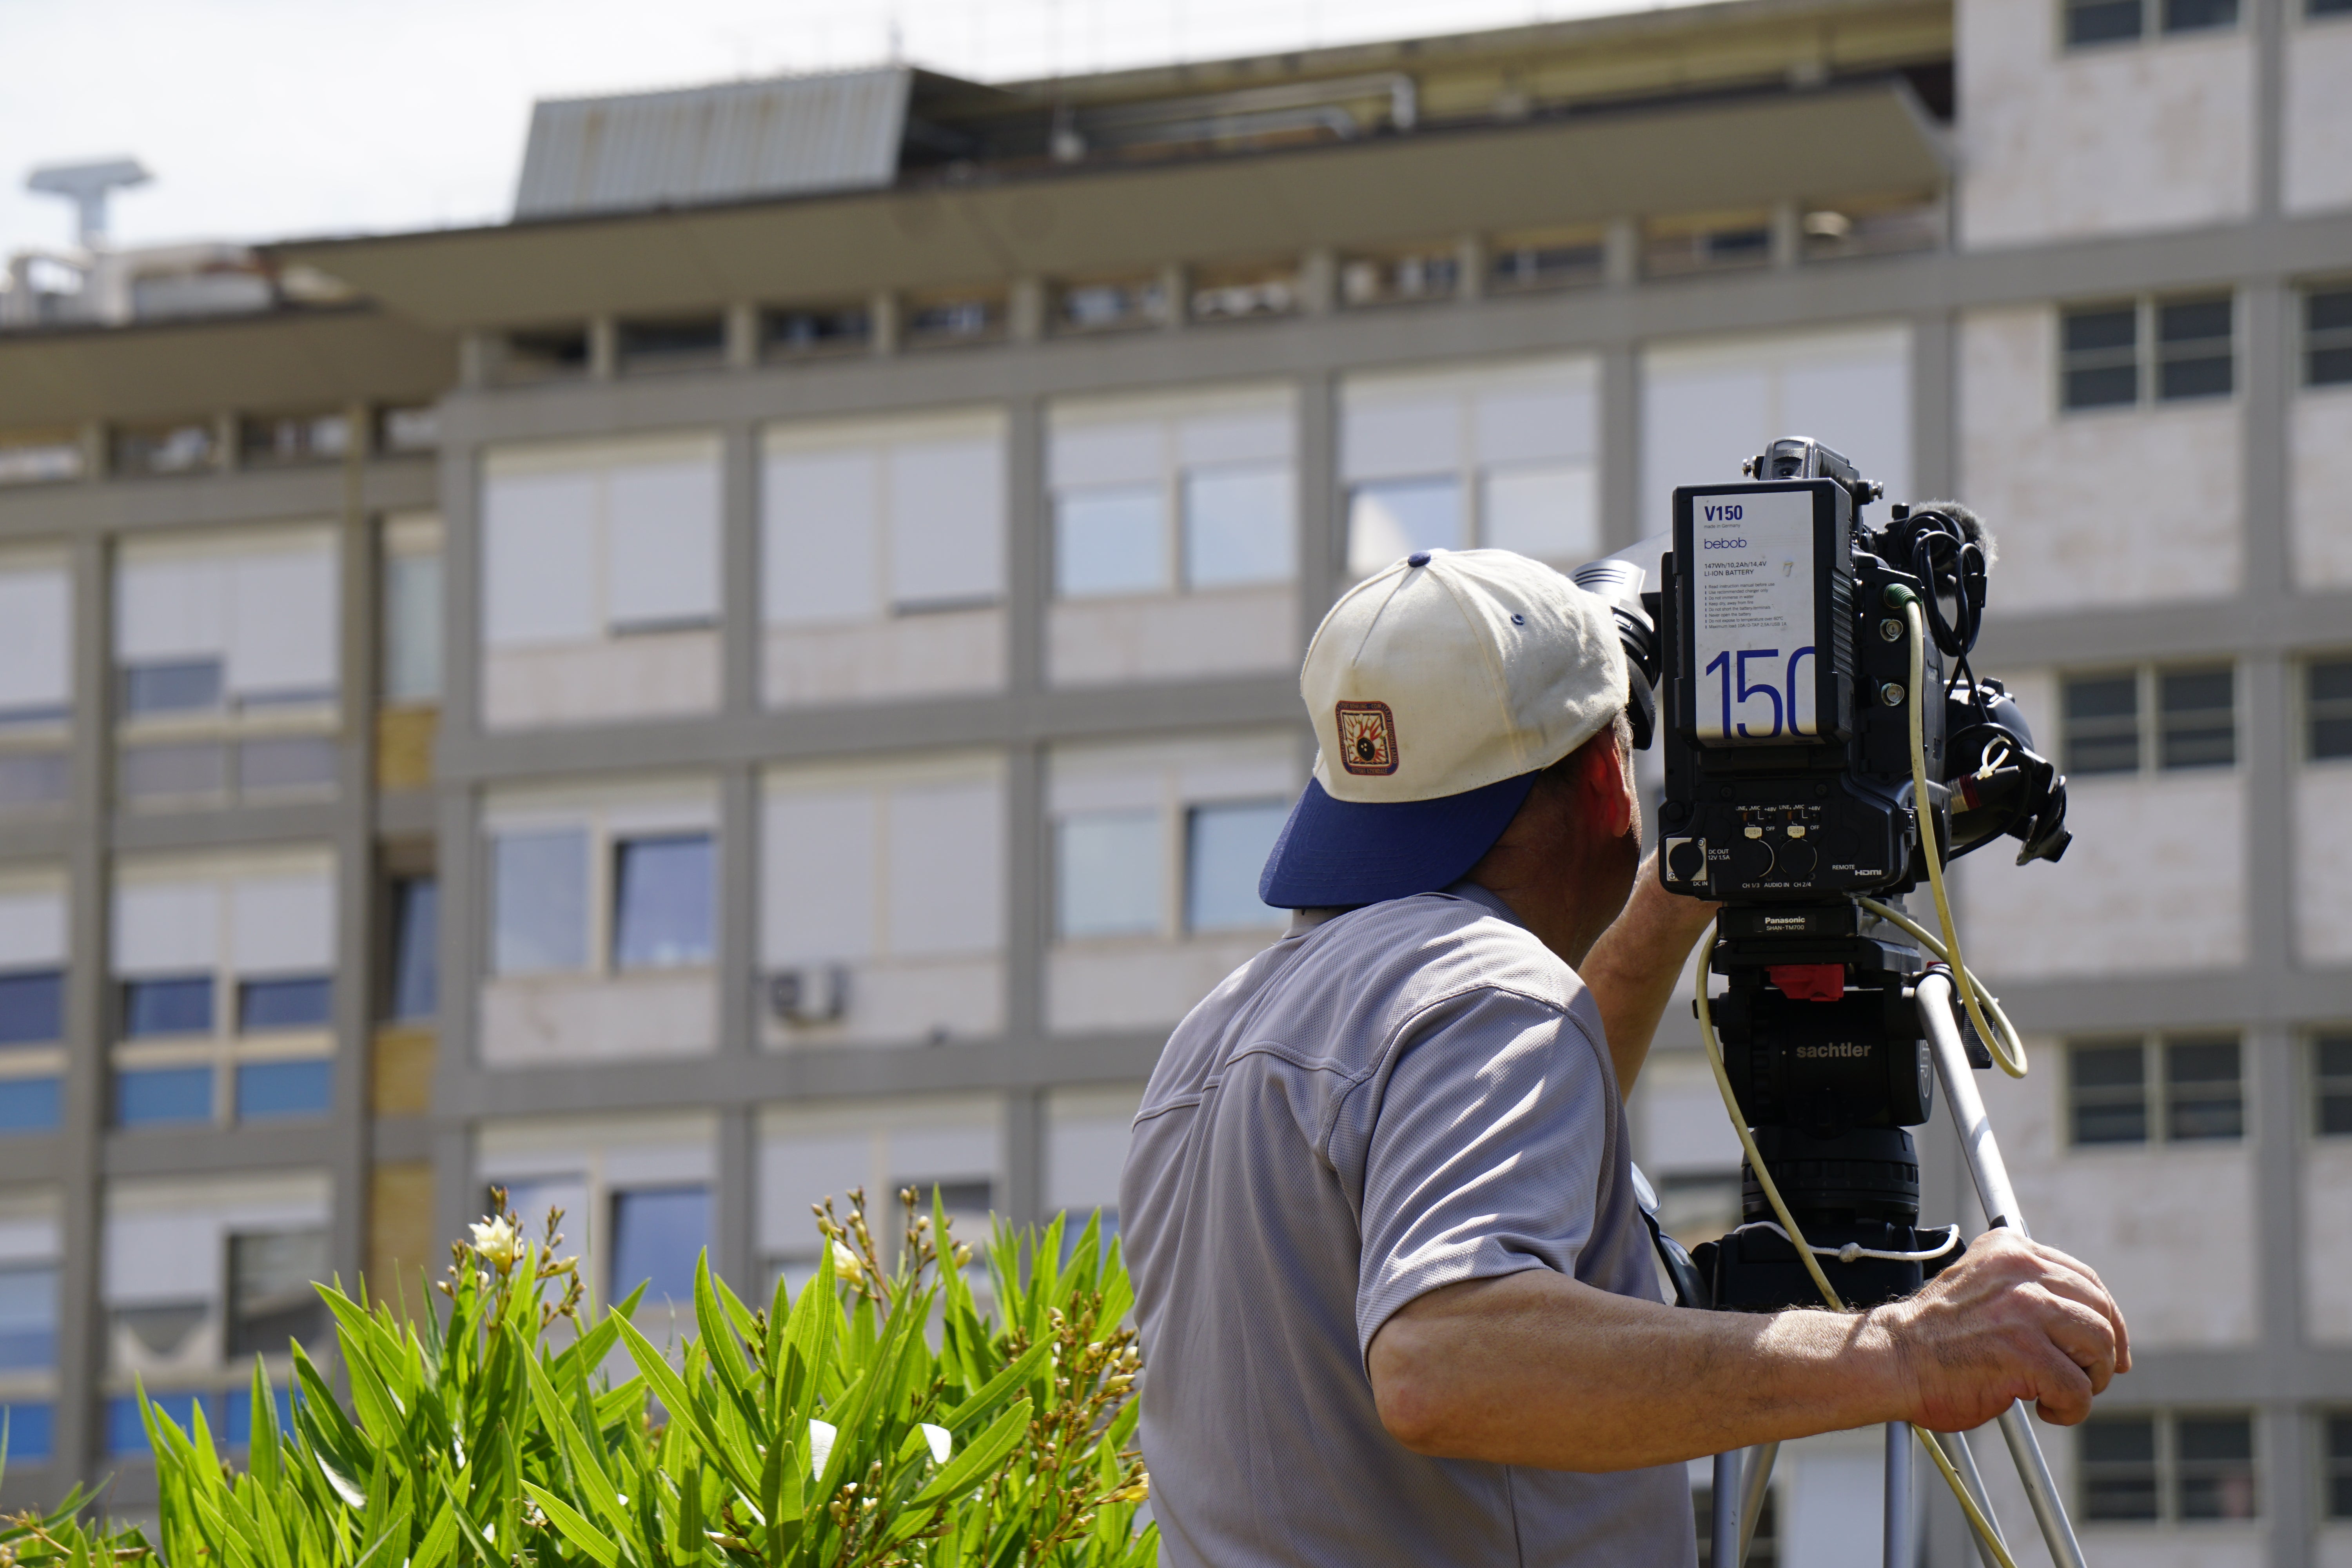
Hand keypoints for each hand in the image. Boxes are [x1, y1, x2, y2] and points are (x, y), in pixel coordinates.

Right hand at [1867, 1229, 2131, 1430]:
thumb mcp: (1980, 1284)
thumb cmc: (1933, 1334)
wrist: (1891, 1358)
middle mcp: (2021, 1271)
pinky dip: (2069, 1408)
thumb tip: (2081, 1312)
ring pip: (2098, 1346)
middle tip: (2089, 1377)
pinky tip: (2043, 1409)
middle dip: (2104, 1352)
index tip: (2111, 1346)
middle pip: (2100, 1311)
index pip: (2085, 1279)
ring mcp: (2024, 1310)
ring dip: (2089, 1379)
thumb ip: (2022, 1285)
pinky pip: (2077, 1389)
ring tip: (2058, 1392)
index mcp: (2010, 1250)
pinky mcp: (2025, 1353)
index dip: (2107, 1317)